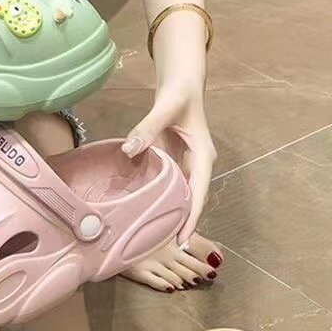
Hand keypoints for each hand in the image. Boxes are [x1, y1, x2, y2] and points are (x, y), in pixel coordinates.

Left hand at [121, 80, 216, 243]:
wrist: (181, 84)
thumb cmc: (178, 95)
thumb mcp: (164, 109)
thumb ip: (146, 128)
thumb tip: (129, 150)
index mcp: (202, 157)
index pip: (199, 193)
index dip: (191, 217)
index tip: (183, 239)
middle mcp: (198, 165)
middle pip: (191, 200)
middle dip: (181, 222)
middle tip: (162, 246)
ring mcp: (187, 165)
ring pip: (181, 195)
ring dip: (171, 214)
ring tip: (153, 236)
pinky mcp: (175, 163)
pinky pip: (170, 186)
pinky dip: (161, 199)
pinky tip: (145, 212)